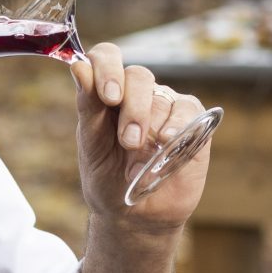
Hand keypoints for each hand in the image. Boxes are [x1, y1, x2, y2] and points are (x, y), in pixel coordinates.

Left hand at [70, 42, 210, 229]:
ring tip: (141, 162)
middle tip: (128, 142)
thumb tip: (78, 66)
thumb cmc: (108, 179)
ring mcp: (166, 106)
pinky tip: (168, 143)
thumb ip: (87, 106)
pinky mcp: (192, 122)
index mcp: (108, 92)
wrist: (135, 215)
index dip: (108, 68)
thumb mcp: (91, 146)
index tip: (108, 97)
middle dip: (133, 109)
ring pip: (162, 97)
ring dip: (152, 129)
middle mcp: (138, 94)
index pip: (108, 57)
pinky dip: (178, 126)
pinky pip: (189, 110)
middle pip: (139, 76)